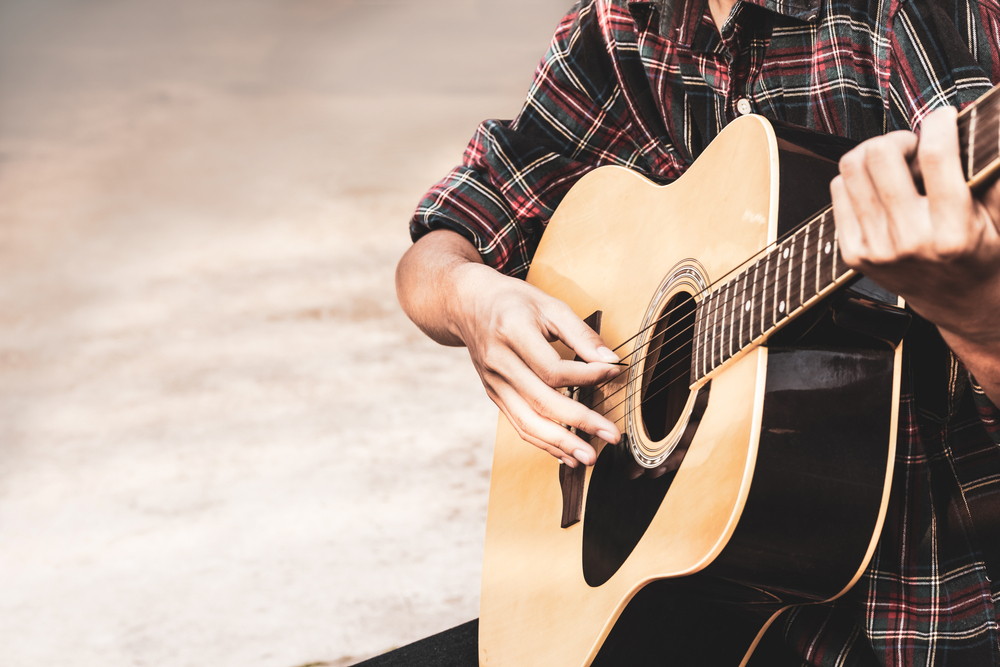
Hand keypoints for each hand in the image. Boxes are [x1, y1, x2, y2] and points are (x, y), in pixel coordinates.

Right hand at [449, 262, 622, 466]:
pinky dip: (544, 443)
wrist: (468, 305)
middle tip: (611, 434)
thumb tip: (610, 361)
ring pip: (527, 422)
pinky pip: (519, 425)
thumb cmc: (513, 301)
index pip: (552, 368)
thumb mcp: (549, 304)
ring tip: (588, 457)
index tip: (613, 374)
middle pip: (540, 401)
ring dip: (560, 443)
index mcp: (512, 332)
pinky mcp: (494, 395)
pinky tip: (566, 454)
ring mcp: (493, 383)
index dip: (586, 376)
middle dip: (579, 422)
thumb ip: (580, 333)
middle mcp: (498, 362)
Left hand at [830, 106, 999, 399]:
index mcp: (953, 230)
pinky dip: (855, 179)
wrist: (960, 305)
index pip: (937, 156)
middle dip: (897, 137)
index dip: (938, 123)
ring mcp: (876, 249)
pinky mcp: (854, 255)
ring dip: (872, 153)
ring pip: (851, 169)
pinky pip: (838, 193)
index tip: (941, 117)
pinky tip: (877, 186)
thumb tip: (974, 122)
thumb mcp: (997, 215)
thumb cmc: (981, 253)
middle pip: (880, 156)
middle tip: (911, 144)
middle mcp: (910, 240)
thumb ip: (986, 172)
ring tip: (893, 161)